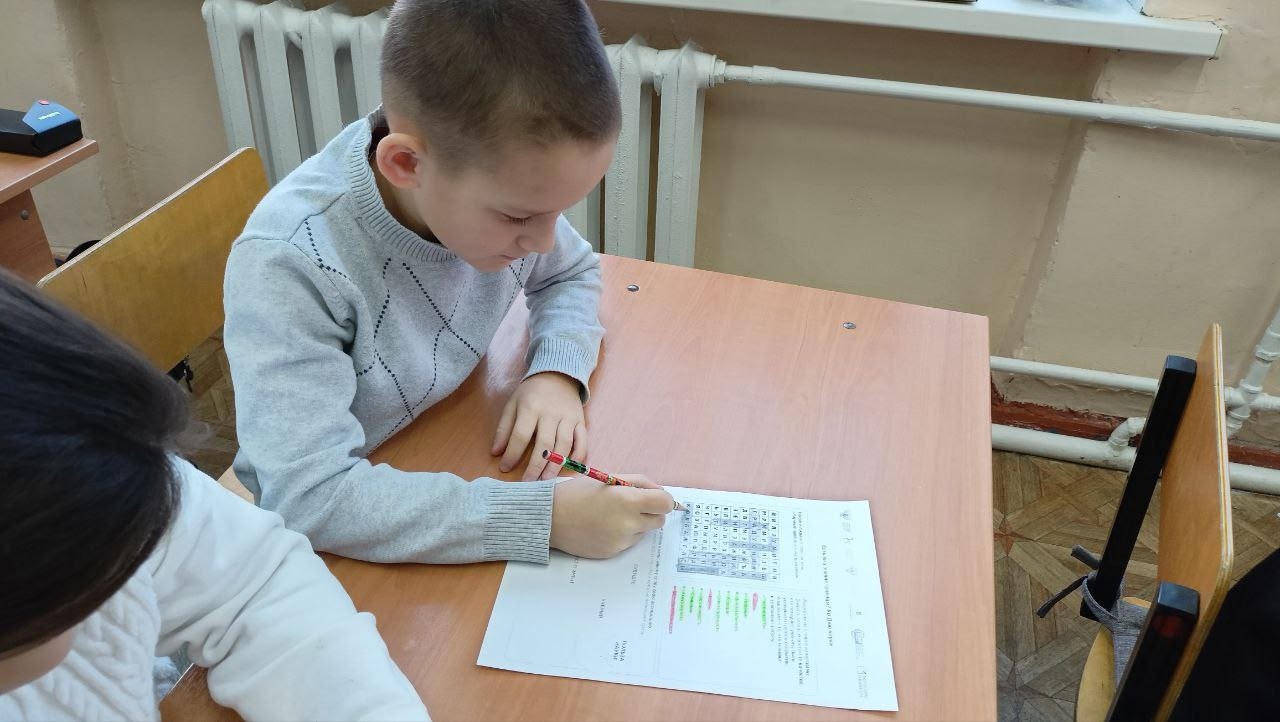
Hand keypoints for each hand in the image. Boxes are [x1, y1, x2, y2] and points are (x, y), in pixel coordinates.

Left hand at [492, 372, 585, 480]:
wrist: (558, 374)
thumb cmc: (531, 393)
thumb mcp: (512, 405)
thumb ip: (503, 429)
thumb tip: (495, 453)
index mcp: (530, 408)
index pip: (521, 435)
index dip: (512, 454)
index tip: (505, 469)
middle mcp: (551, 414)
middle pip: (544, 444)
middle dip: (536, 466)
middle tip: (529, 483)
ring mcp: (568, 417)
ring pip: (564, 445)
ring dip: (556, 465)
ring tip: (547, 481)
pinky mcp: (580, 421)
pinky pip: (582, 440)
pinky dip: (578, 455)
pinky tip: (571, 468)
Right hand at [549, 475, 676, 557]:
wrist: (550, 518)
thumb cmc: (577, 493)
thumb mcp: (609, 478)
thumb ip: (638, 483)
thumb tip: (660, 492)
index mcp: (628, 500)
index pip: (666, 503)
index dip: (662, 499)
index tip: (653, 497)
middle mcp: (628, 523)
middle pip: (659, 520)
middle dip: (651, 512)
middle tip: (632, 505)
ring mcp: (621, 541)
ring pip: (644, 532)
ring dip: (636, 524)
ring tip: (612, 516)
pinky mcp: (612, 552)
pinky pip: (628, 543)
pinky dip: (622, 535)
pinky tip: (603, 527)